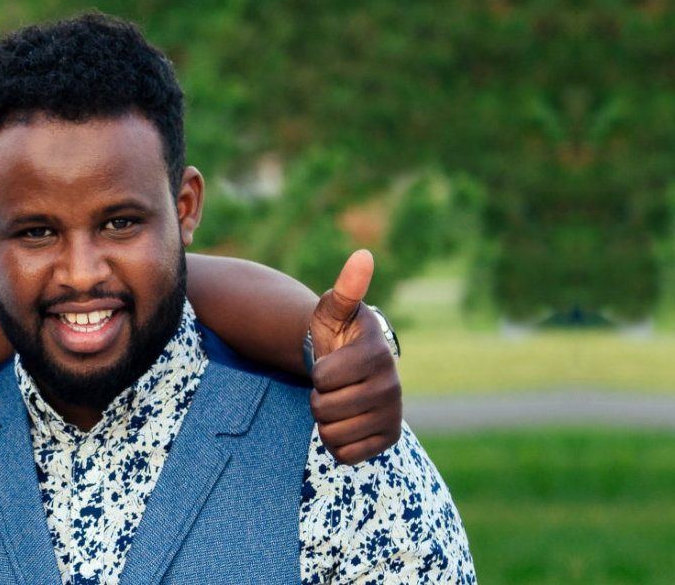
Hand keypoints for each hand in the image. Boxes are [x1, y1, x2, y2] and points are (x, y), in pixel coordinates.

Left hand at [305, 250, 403, 464]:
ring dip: (325, 420)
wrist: (348, 369)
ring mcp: (393, 415)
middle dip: (317, 398)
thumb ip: (346, 287)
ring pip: (332, 434)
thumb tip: (362, 256)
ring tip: (338, 402)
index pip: (323, 379)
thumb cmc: (336, 337)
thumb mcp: (334, 310)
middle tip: (332, 386)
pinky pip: (345, 454)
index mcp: (378, 354)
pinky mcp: (389, 439)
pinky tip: (346, 423)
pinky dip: (336, 443)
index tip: (330, 363)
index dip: (317, 373)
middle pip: (324, 409)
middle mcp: (393, 386)